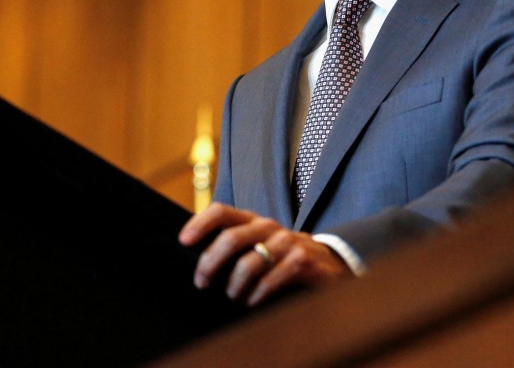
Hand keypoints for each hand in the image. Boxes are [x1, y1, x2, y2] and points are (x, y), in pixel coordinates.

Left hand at [178, 202, 350, 306]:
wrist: (330, 263)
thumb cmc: (282, 257)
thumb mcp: (259, 244)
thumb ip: (234, 244)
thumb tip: (193, 254)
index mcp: (253, 221)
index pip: (222, 211)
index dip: (200, 223)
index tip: (183, 241)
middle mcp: (269, 227)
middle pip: (231, 238)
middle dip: (210, 263)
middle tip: (202, 282)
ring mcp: (287, 242)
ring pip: (249, 263)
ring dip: (234, 287)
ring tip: (234, 297)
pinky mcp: (302, 260)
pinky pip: (270, 280)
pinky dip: (257, 295)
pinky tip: (253, 302)